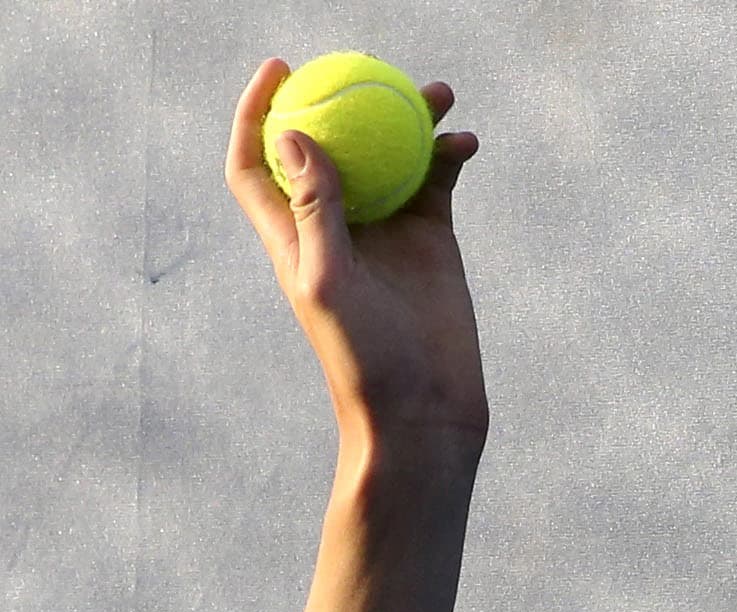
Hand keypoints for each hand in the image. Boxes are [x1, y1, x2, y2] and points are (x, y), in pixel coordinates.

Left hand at [225, 58, 488, 455]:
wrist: (424, 407)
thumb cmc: (364, 358)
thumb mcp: (330, 282)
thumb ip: (313, 209)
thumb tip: (295, 133)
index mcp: (293, 233)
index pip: (258, 161)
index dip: (258, 113)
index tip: (280, 71)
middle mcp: (337, 225)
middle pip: (331, 144)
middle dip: (343, 100)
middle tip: (365, 66)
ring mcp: (386, 231)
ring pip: (390, 156)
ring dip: (408, 121)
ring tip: (437, 93)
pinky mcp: (432, 242)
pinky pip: (436, 183)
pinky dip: (448, 157)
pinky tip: (465, 143)